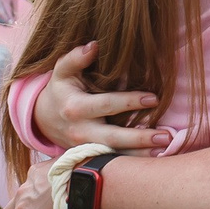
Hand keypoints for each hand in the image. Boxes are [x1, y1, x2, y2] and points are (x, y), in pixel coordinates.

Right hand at [36, 43, 169, 152]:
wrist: (44, 120)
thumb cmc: (61, 90)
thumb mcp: (62, 72)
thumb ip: (75, 58)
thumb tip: (94, 45)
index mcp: (75, 108)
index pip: (106, 104)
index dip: (130, 101)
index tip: (154, 98)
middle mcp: (81, 132)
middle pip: (112, 137)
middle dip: (139, 138)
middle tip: (165, 136)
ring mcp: (86, 149)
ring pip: (114, 155)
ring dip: (139, 154)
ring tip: (164, 151)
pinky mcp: (91, 158)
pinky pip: (113, 162)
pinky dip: (132, 163)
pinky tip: (153, 160)